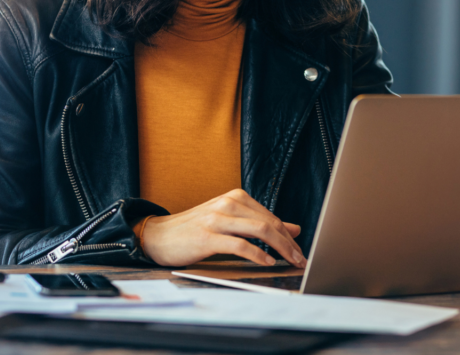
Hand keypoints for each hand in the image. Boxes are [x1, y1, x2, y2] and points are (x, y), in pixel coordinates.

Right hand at [139, 189, 306, 267]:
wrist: (158, 235)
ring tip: (289, 262)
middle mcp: (228, 203)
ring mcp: (217, 219)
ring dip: (280, 248)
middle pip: (269, 223)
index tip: (300, 251)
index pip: (271, 217)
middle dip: (289, 243)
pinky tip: (266, 262)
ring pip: (259, 230)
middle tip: (300, 260)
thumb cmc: (194, 230)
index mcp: (235, 198)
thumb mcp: (230, 221)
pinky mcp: (207, 237)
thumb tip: (293, 228)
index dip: (289, 236)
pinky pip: (240, 245)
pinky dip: (257, 254)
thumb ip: (259, 223)